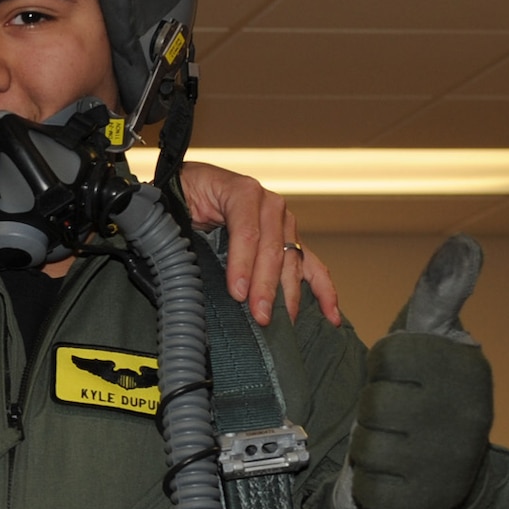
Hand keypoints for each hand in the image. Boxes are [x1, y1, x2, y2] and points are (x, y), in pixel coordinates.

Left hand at [176, 161, 340, 327]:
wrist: (192, 185)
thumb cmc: (184, 196)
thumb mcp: (178, 205)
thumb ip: (183, 228)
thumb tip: (184, 264)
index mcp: (242, 191)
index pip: (247, 232)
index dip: (243, 264)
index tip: (237, 293)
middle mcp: (269, 205)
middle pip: (273, 250)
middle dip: (267, 287)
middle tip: (260, 316)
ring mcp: (284, 223)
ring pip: (292, 261)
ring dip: (289, 295)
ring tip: (284, 322)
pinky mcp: (291, 241)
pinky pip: (312, 265)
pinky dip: (323, 290)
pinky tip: (330, 314)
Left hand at [346, 236, 492, 508]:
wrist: (450, 472)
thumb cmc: (429, 393)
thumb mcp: (433, 338)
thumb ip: (440, 292)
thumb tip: (465, 242)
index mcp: (466, 369)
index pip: (388, 358)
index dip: (385, 369)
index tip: (405, 377)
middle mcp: (466, 414)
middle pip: (374, 404)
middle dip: (376, 411)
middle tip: (400, 416)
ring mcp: (447, 461)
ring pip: (367, 445)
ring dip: (371, 446)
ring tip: (399, 443)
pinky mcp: (425, 501)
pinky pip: (368, 486)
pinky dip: (372, 482)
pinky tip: (397, 474)